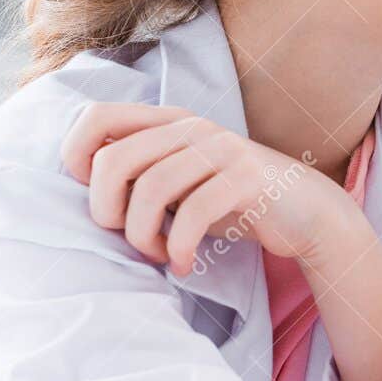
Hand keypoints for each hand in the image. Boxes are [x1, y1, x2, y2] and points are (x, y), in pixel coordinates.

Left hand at [61, 103, 366, 276]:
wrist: (304, 211)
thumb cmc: (229, 201)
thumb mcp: (180, 179)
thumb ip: (140, 170)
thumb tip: (83, 184)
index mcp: (168, 121)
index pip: (96, 117)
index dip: (77, 157)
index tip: (100, 196)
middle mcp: (191, 127)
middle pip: (113, 160)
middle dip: (107, 211)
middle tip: (129, 236)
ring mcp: (222, 149)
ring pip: (150, 189)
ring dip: (143, 237)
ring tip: (159, 254)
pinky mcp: (246, 178)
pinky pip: (192, 213)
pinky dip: (178, 248)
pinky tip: (184, 263)